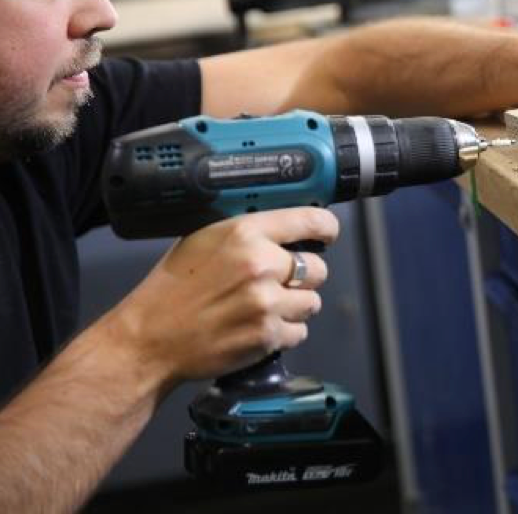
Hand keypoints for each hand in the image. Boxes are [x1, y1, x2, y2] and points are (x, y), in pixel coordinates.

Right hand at [105, 207, 338, 386]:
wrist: (149, 339)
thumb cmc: (171, 290)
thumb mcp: (202, 240)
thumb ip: (246, 232)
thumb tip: (283, 227)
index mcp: (245, 233)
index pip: (310, 220)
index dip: (326, 227)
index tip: (327, 233)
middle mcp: (260, 264)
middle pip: (318, 268)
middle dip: (304, 277)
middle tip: (280, 284)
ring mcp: (266, 302)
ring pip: (312, 302)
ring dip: (295, 307)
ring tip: (264, 308)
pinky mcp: (267, 335)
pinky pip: (300, 331)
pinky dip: (285, 333)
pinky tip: (258, 328)